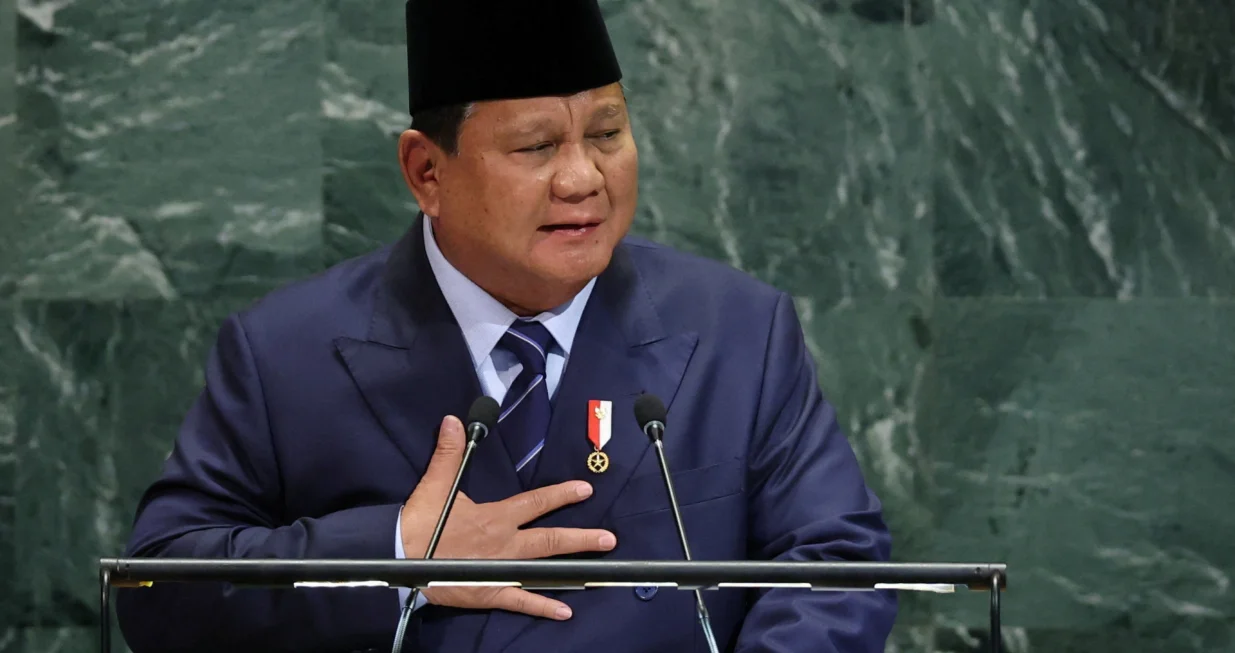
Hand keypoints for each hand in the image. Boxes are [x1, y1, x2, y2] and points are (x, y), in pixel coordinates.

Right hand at [401, 415, 616, 619]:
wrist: (399, 557)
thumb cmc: (421, 523)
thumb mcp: (436, 484)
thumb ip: (450, 453)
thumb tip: (454, 421)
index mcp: (496, 517)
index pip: (535, 503)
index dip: (561, 495)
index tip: (586, 490)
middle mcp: (506, 544)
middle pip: (550, 540)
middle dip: (581, 538)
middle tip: (609, 539)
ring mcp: (501, 570)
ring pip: (543, 569)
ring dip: (571, 569)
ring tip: (599, 570)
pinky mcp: (490, 592)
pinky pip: (520, 601)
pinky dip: (542, 606)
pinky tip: (565, 612)